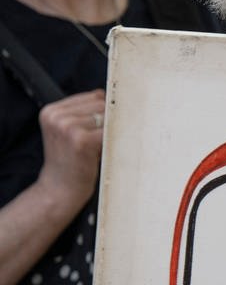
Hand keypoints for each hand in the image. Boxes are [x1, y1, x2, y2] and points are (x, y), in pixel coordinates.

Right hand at [35, 89, 105, 212]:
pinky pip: (110, 132)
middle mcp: (56, 116)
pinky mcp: (80, 140)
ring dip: (111, 132)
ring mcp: (67, 127)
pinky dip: (114, 140)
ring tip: (99, 148)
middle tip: (102, 140)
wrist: (60, 188)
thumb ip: (84, 114)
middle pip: (101, 104)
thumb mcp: (69, 132)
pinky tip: (106, 151)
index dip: (105, 111)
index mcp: (51, 110)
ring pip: (107, 118)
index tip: (107, 126)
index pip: (93, 96)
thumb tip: (110, 97)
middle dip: (109, 121)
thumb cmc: (71, 160)